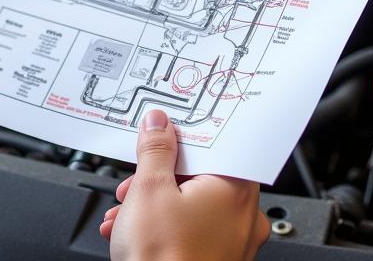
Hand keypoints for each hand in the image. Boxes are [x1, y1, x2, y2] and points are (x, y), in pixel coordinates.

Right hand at [100, 110, 268, 260]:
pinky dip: (166, 225)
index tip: (162, 134)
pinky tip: (136, 230)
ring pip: (194, 204)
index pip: (214, 144)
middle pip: (201, 175)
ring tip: (127, 211)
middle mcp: (245, 216)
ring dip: (156, 202)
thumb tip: (158, 126)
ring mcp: (235, 243)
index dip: (182, 137)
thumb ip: (155, 149)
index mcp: (236, 189)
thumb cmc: (163, 259)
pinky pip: (194, 230)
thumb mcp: (148, 189)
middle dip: (160, 176)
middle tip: (136, 180)